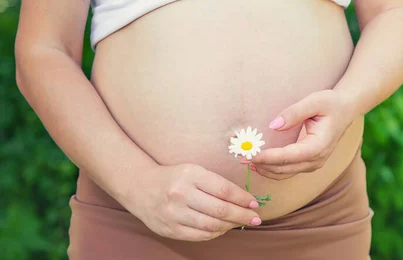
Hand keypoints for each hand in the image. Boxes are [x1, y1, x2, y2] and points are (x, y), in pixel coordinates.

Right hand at [123, 163, 261, 241]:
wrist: (140, 187)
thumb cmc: (174, 177)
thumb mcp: (194, 171)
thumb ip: (216, 184)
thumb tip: (244, 200)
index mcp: (190, 175)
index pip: (224, 189)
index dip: (243, 198)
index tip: (254, 203)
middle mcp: (181, 194)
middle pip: (220, 209)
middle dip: (242, 215)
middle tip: (256, 218)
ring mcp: (174, 214)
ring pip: (211, 225)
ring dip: (231, 226)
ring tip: (241, 223)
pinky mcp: (170, 230)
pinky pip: (200, 235)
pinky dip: (216, 233)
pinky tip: (223, 228)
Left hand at [245, 89, 356, 179]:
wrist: (345, 110)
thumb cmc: (331, 103)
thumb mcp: (315, 101)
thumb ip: (294, 113)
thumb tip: (273, 125)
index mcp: (319, 146)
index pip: (290, 156)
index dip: (270, 157)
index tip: (252, 154)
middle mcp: (316, 159)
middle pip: (284, 169)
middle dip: (262, 164)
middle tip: (241, 156)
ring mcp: (312, 164)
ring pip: (284, 173)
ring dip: (264, 168)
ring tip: (245, 159)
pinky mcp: (307, 163)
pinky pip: (286, 171)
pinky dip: (271, 168)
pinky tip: (257, 161)